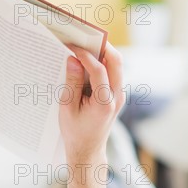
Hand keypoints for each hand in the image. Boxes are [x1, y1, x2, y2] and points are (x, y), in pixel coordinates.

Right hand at [59, 42, 124, 161]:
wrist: (88, 150)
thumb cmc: (75, 132)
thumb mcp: (67, 108)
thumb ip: (71, 82)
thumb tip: (73, 59)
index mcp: (104, 103)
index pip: (99, 70)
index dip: (86, 55)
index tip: (72, 46)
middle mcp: (117, 97)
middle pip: (116, 61)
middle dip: (101, 46)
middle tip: (84, 37)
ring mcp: (119, 95)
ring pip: (116, 64)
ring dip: (102, 53)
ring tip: (83, 46)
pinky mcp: (116, 94)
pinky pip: (112, 72)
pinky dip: (101, 63)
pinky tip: (86, 61)